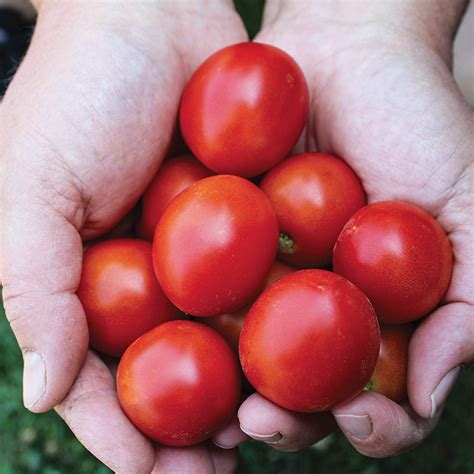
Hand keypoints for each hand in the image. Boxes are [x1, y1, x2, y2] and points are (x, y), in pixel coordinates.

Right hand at [0, 1, 245, 470]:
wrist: (152, 18)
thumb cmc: (80, 93)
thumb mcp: (29, 188)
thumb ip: (34, 289)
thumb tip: (45, 393)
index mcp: (84, 280)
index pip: (98, 377)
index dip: (122, 432)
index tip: (159, 471)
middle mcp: (141, 276)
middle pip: (166, 373)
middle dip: (190, 428)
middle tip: (222, 467)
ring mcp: (196, 255)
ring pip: (219, 341)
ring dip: (239, 390)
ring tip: (264, 428)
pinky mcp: (244, 223)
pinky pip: (261, 287)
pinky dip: (274, 326)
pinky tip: (295, 359)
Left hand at [217, 0, 472, 455]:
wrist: (345, 54)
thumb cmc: (416, 123)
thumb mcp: (467, 207)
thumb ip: (470, 301)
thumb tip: (431, 388)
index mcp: (377, 312)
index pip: (377, 393)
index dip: (372, 422)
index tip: (358, 416)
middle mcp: (320, 305)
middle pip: (304, 390)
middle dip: (287, 419)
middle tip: (262, 421)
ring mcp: (267, 279)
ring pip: (249, 356)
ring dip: (235, 389)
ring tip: (223, 403)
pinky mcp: (221, 246)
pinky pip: (206, 292)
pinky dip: (199, 321)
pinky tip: (188, 338)